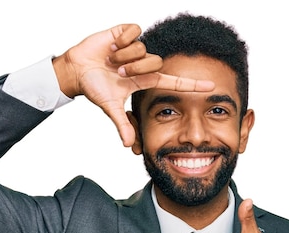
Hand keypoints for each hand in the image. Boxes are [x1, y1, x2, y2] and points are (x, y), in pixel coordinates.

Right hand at [52, 24, 214, 146]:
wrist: (76, 69)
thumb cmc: (94, 86)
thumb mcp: (110, 106)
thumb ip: (122, 123)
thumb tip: (128, 145)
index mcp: (145, 80)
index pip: (174, 82)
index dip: (192, 85)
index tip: (212, 86)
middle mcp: (144, 64)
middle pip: (154, 62)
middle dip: (134, 68)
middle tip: (118, 73)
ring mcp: (136, 48)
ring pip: (142, 48)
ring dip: (124, 56)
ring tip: (111, 60)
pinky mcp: (126, 32)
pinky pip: (134, 32)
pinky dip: (122, 39)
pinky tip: (113, 45)